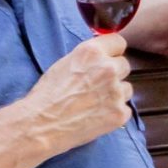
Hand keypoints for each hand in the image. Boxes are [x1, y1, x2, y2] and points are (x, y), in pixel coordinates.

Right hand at [12, 33, 134, 154]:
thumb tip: (101, 58)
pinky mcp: (119, 113)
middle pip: (125, 65)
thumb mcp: (64, 64)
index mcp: (92, 52)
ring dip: (116, 94)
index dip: (113, 52)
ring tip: (95, 104)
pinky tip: (98, 117)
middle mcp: (108, 68)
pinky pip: (125, 109)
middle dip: (114, 74)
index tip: (109, 59)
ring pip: (127, 88)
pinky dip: (115, 113)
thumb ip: (87, 59)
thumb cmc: (46, 96)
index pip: (118, 42)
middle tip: (97, 86)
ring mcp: (116, 92)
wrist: (40, 125)